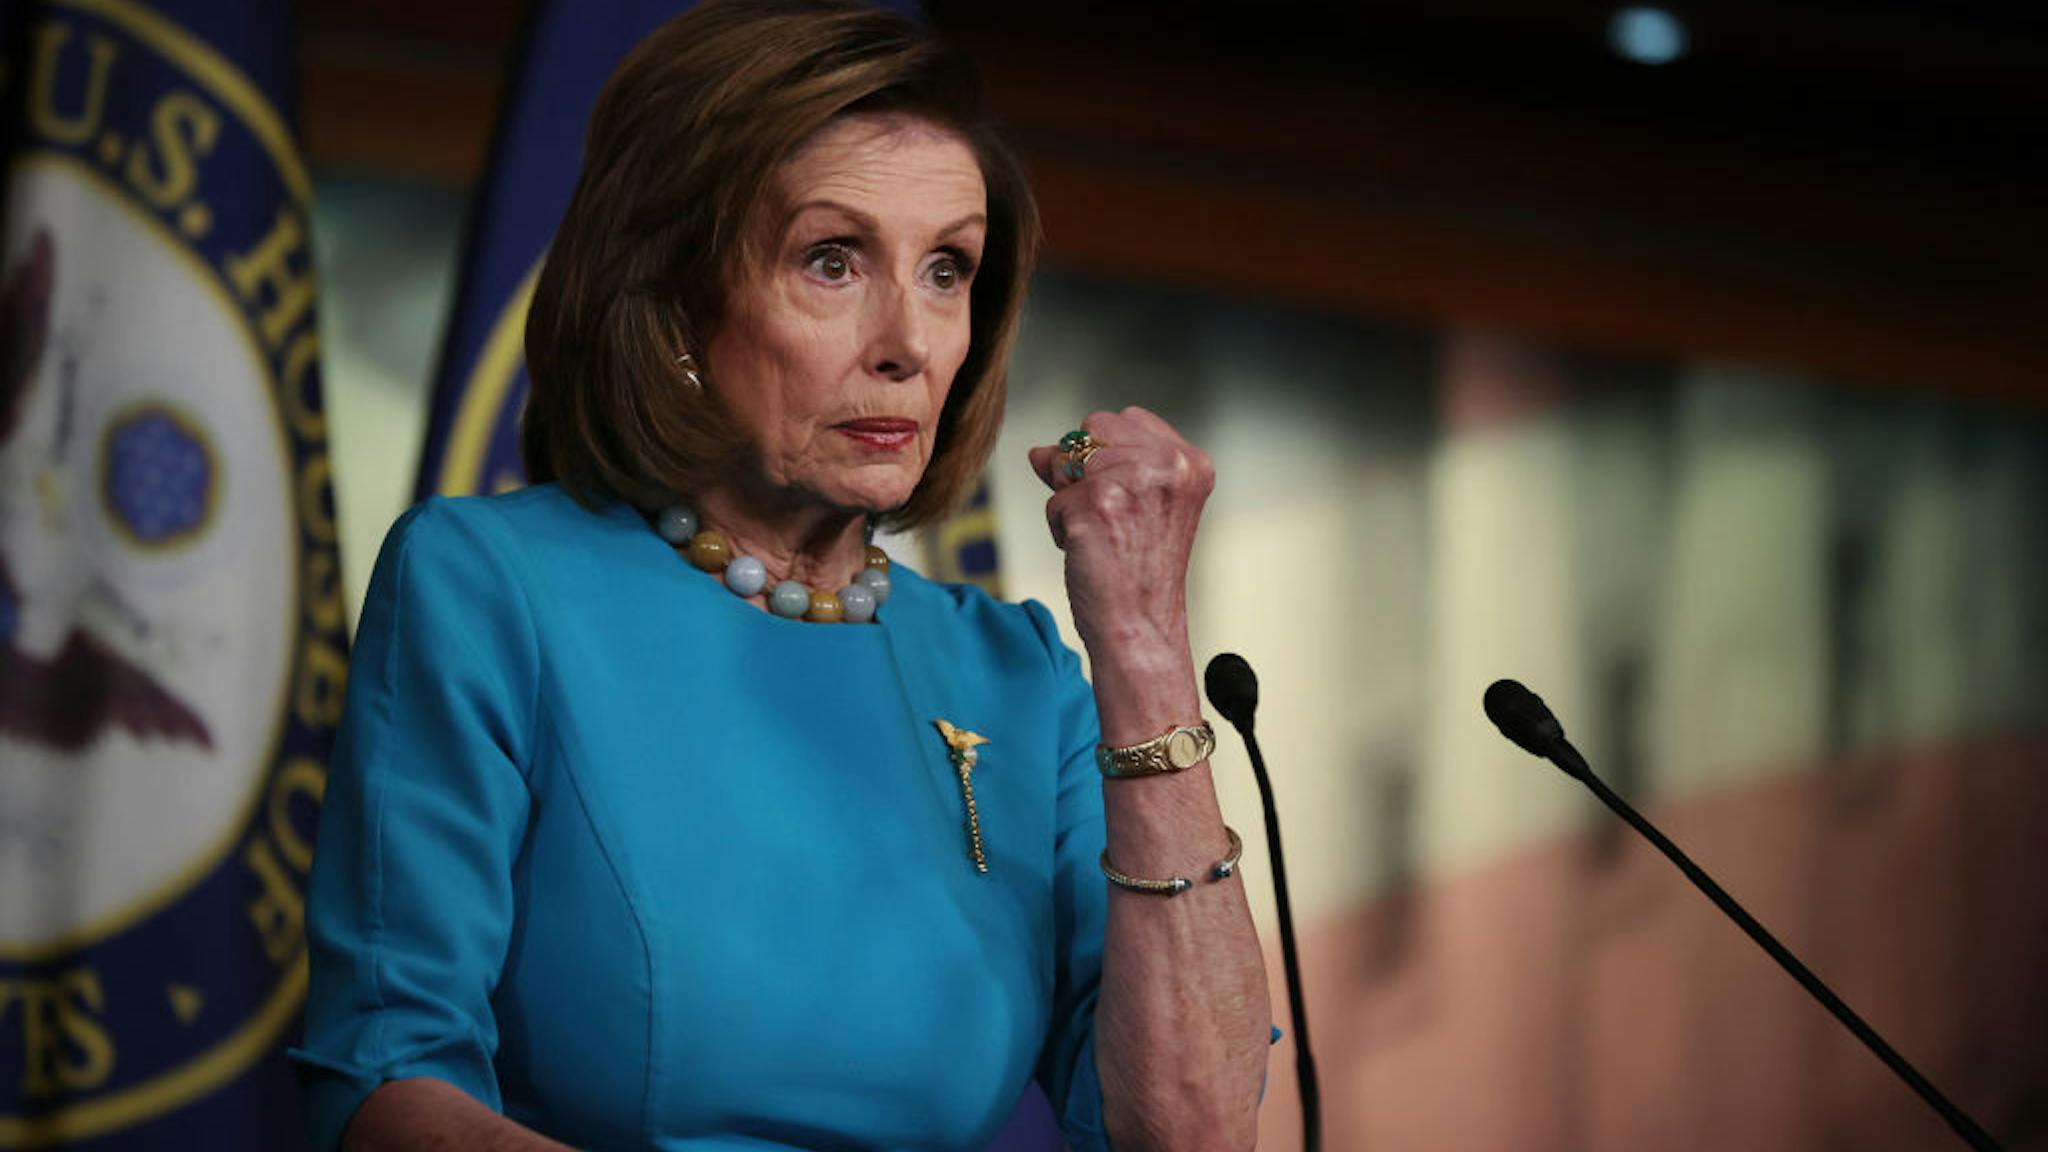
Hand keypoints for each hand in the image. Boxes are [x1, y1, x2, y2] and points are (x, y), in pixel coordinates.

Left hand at [1027, 407, 1214, 663]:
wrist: (1140, 627)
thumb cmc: (1142, 573)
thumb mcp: (1144, 505)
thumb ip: (1107, 464)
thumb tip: (1042, 451)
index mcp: (1190, 462)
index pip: (1125, 419)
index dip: (1108, 454)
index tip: (1123, 499)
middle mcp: (1166, 465)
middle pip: (1091, 430)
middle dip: (1085, 470)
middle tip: (1111, 520)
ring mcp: (1130, 482)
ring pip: (1067, 462)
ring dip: (1071, 501)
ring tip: (1104, 538)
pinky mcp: (1094, 504)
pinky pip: (1053, 500)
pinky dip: (1060, 529)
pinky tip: (1091, 553)